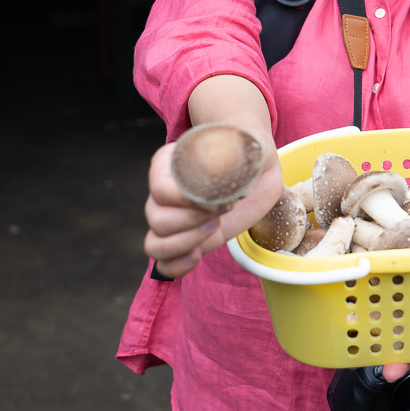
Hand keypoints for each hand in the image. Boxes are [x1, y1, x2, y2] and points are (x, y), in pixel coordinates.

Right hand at [143, 138, 282, 277]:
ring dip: (186, 243)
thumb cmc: (248, 152)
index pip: (160, 188)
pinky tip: (199, 255)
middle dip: (194, 220)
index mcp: (170, 163)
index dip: (188, 200)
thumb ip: (236, 150)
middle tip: (225, 208)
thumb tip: (224, 167)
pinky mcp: (184, 240)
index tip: (218, 197)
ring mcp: (170, 219)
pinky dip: (177, 266)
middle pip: (156, 219)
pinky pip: (163, 264)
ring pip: (154, 245)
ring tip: (215, 227)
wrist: (255, 171)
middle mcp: (163, 193)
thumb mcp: (248, 144)